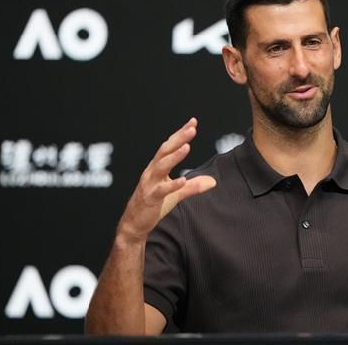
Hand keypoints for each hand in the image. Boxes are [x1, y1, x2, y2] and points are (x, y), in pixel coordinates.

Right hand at [117, 117, 216, 242]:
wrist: (134, 224)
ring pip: (161, 166)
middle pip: (165, 151)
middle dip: (178, 138)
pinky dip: (172, 185)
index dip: (180, 134)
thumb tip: (213, 181)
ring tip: (187, 147)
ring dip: (174, 156)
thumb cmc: (153, 205)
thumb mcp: (176, 194)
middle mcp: (151, 172)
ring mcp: (149, 185)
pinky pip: (161, 190)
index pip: (169, 146)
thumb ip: (193, 186)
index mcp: (156, 167)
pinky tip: (183, 180)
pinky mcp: (151, 199)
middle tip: (192, 128)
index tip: (193, 122)